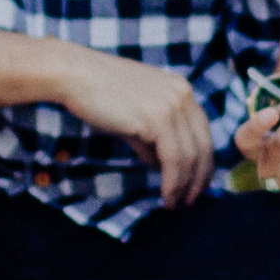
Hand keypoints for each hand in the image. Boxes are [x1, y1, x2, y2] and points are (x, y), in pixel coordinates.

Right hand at [57, 52, 217, 204]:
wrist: (75, 75)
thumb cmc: (99, 94)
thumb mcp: (136, 114)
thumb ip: (153, 138)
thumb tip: (161, 165)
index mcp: (180, 89)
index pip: (203, 131)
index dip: (203, 162)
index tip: (197, 184)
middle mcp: (183, 94)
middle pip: (204, 145)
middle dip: (200, 178)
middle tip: (191, 201)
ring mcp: (172, 105)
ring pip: (190, 156)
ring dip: (185, 186)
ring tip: (176, 204)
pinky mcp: (158, 118)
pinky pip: (174, 159)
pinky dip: (173, 182)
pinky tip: (167, 196)